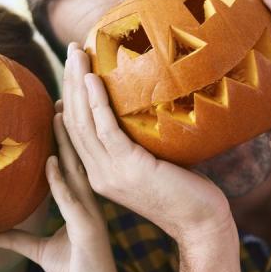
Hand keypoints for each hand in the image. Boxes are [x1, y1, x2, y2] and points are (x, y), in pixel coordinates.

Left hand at [0, 112, 123, 271]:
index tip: (56, 109)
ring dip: (67, 144)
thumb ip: (16, 239)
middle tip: (60, 97)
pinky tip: (52, 162)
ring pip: (78, 172)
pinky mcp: (89, 230)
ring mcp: (91, 215)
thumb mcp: (39, 252)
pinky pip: (72, 201)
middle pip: (79, 158)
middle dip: (70, 129)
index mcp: (83, 204)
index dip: (66, 137)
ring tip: (56, 116)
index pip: (74, 163)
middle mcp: (89, 203)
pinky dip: (61, 181)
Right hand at [61, 44, 235, 248]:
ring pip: (83, 121)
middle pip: (72, 121)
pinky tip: (94, 78)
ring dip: (78, 82)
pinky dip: (96, 101)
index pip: (74, 131)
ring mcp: (110, 173)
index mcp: (99, 173)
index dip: (69, 96)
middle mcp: (97, 174)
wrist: (200, 223)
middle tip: (72, 48)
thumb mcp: (151, 162)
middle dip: (69, 81)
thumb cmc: (184, 191)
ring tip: (77, 52)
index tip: (70, 70)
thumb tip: (143, 108)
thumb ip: (137, 142)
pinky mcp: (128, 168)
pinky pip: (105, 128)